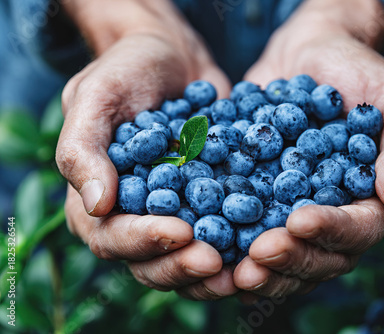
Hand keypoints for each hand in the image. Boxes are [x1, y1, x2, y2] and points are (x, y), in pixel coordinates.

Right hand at [56, 0, 236, 299]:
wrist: (173, 56)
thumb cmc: (126, 70)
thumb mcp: (96, 97)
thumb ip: (83, 149)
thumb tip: (96, 205)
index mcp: (97, 201)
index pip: (114, 236)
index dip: (145, 241)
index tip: (181, 233)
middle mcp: (134, 216)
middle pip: (152, 261)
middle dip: (182, 265)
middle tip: (217, 262)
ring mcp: (174, 213)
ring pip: (187, 257)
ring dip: (212, 270)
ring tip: (242, 270)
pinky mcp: (207, 203)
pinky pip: (220, 232)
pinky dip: (238, 245)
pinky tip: (261, 246)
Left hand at [234, 0, 383, 297]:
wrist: (309, 55)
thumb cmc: (358, 71)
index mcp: (375, 201)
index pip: (360, 229)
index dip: (331, 231)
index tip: (298, 221)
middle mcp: (339, 218)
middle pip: (321, 258)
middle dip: (290, 259)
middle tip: (256, 255)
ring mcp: (300, 215)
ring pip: (286, 258)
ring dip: (262, 270)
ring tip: (234, 270)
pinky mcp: (266, 204)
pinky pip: (253, 235)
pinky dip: (235, 251)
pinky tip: (215, 257)